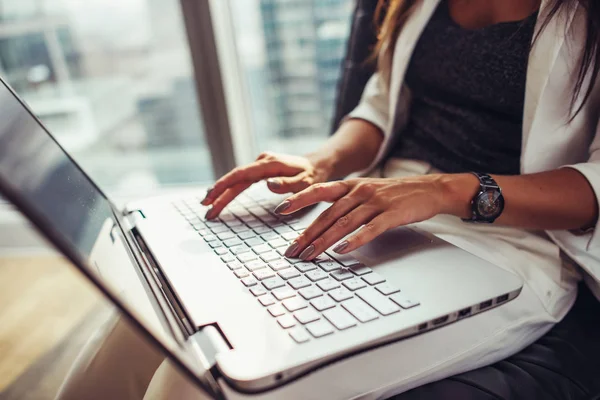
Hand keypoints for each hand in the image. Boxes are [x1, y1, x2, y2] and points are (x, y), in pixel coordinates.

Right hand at [201, 151, 332, 218]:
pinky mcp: (261, 169)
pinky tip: (221, 196)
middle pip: (235, 178)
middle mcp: (262, 161)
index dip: (224, 185)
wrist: (320, 165)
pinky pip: (242, 180)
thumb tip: (268, 185)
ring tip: (208, 205)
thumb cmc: (315, 177)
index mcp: (270, 164)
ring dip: (222, 191)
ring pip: (237, 179)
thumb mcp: (306, 183)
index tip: (211, 196)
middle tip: (205, 207)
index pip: (241, 174)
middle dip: (218, 192)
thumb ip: (288, 185)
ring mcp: (261, 164)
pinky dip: (231, 188)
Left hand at [279, 175, 462, 259]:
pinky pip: (369, 229)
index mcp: (351, 185)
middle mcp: (360, 192)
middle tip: (291, 251)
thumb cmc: (395, 194)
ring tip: (308, 255)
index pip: (319, 190)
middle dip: (306, 234)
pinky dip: (354, 240)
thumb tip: (322, 221)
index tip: (280, 210)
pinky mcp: (391, 214)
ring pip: (343, 223)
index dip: (299, 199)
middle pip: (327, 214)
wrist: (429, 189)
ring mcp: (376, 202)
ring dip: (323, 241)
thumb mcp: (366, 191)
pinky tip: (342, 251)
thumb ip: (345, 202)